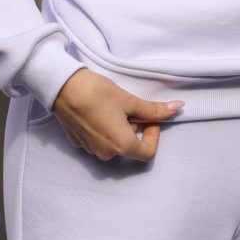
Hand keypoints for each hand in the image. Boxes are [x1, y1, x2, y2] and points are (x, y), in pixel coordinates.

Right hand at [52, 68, 182, 161]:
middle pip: (129, 146)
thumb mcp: (129, 101)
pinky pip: (98, 139)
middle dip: (134, 127)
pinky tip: (96, 110)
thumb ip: (154, 110)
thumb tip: (177, 108)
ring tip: (110, 106)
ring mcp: (89, 149)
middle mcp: (105, 153)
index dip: (153, 134)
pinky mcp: (77, 142)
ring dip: (118, 128)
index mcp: (121, 146)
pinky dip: (103, 128)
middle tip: (127, 106)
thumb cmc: (97, 93)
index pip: (148, 153)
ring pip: (113, 142)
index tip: (148, 117)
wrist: (61, 87)